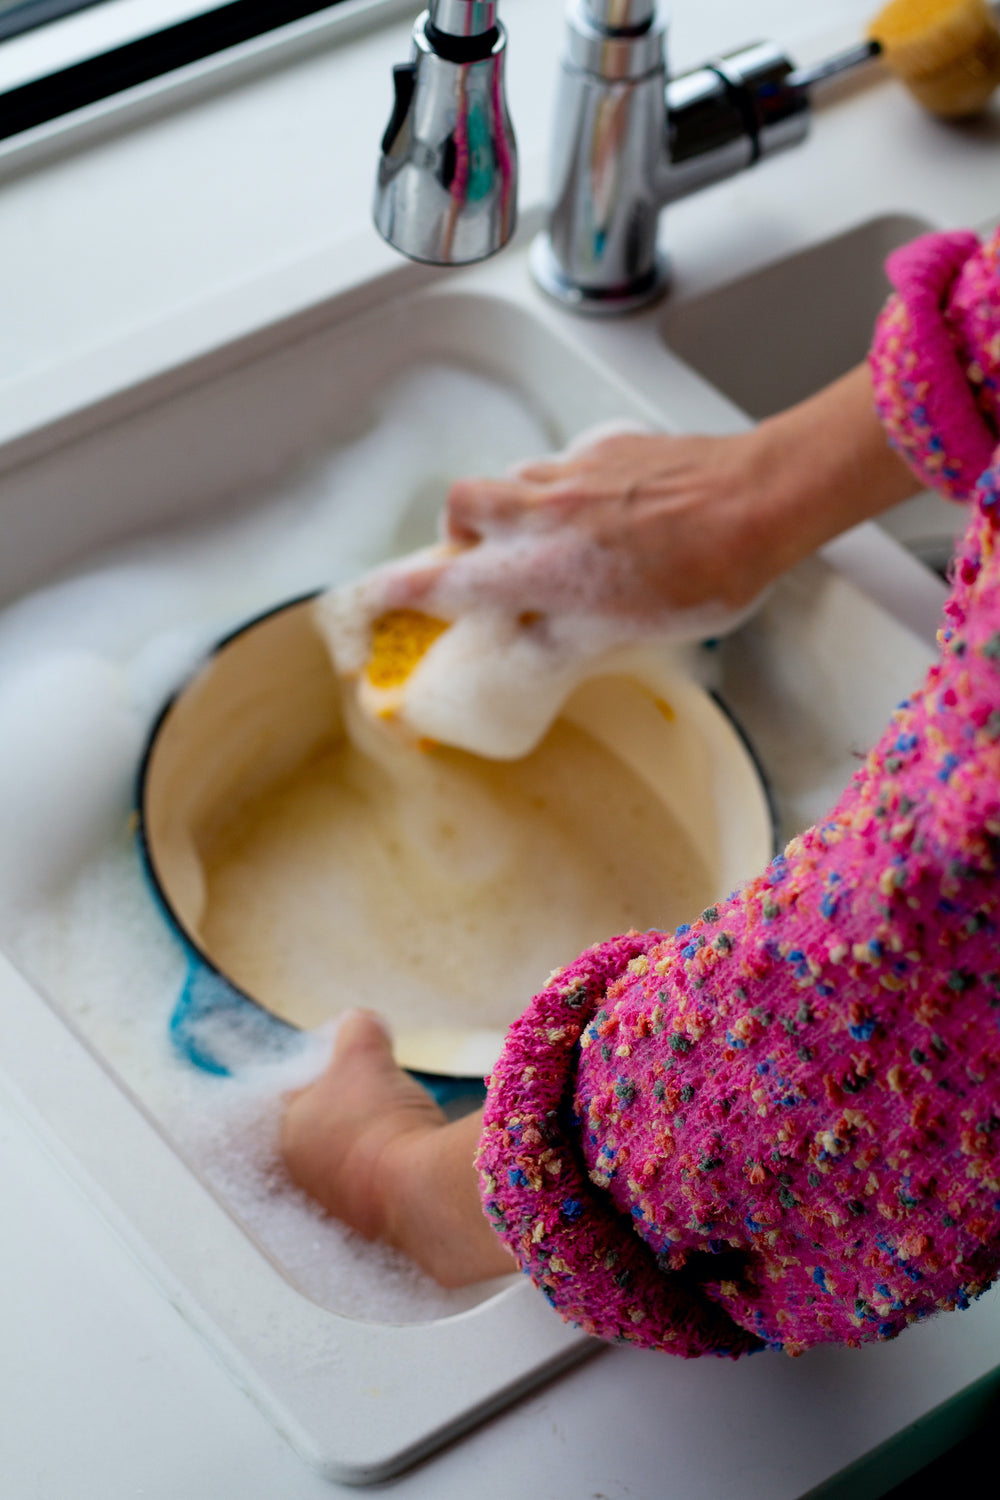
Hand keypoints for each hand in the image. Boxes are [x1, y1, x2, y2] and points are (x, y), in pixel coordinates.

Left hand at [281, 1011, 515, 1286]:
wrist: (420, 1191)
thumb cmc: (381, 1118)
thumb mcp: (364, 1051)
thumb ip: (356, 1028)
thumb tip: (358, 1022)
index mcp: (286, 1133)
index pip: (298, 1092)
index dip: (330, 1071)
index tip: (358, 1063)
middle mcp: (300, 1177)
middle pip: (326, 1128)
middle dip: (354, 1108)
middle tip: (384, 1093)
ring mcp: (333, 1208)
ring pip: (351, 1160)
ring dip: (373, 1141)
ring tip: (405, 1125)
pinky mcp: (368, 1231)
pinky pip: (377, 1188)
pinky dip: (392, 1171)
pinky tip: (414, 1157)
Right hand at [362, 364, 918, 628]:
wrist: (761, 499)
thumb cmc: (706, 571)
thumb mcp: (628, 633)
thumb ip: (563, 640)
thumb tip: (529, 646)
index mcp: (541, 566)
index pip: (444, 579)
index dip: (398, 591)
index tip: (370, 597)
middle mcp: (544, 509)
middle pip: (460, 504)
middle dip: (457, 533)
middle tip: (485, 560)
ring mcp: (575, 469)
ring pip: (513, 477)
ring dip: (513, 508)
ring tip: (552, 537)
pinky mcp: (610, 444)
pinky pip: (566, 461)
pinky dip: (567, 486)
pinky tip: (607, 508)